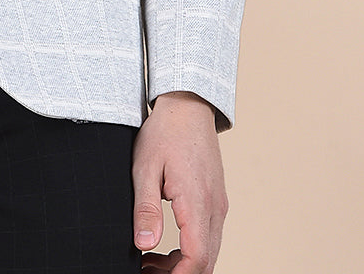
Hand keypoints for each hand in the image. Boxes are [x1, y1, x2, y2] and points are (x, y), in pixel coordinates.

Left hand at [132, 91, 227, 272]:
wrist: (188, 105)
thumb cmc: (164, 132)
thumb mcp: (144, 167)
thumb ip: (146, 208)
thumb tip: (145, 244)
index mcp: (197, 201)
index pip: (197, 256)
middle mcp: (214, 207)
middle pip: (206, 261)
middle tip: (146, 270)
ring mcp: (218, 204)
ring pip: (208, 251)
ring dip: (182, 264)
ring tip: (149, 261)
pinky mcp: (216, 200)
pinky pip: (208, 236)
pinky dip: (190, 250)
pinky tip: (165, 247)